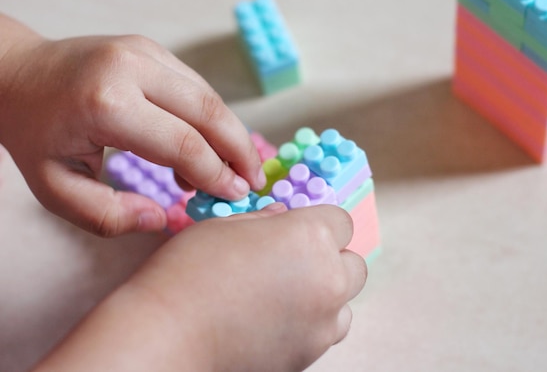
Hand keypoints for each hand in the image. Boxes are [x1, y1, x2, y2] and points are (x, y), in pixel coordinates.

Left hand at [0, 16, 264, 235]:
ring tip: (233, 169)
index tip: (236, 196)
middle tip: (253, 182)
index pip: (183, 143)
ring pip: (208, 97)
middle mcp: (131, 68)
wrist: (17, 74)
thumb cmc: (35, 133)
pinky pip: (196, 87)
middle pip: (209, 113)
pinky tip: (208, 146)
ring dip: (229, 134)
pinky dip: (211, 118)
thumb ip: (108, 216)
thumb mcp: (55, 189)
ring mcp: (144, 52)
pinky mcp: (151, 49)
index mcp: (107, 104)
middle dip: (240, 151)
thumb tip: (163, 218)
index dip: (217, 174)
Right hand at [131, 204, 366, 370]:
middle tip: (293, 262)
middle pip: (353, 263)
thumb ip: (265, 220)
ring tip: (284, 295)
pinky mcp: (309, 355)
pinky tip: (276, 320)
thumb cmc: (189, 273)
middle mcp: (327, 279)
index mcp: (310, 237)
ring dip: (325, 295)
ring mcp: (322, 323)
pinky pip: (325, 333)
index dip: (320, 224)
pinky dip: (312, 325)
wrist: (167, 335)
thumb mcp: (225, 226)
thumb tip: (283, 217)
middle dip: (330, 259)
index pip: (342, 222)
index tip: (300, 230)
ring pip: (344, 303)